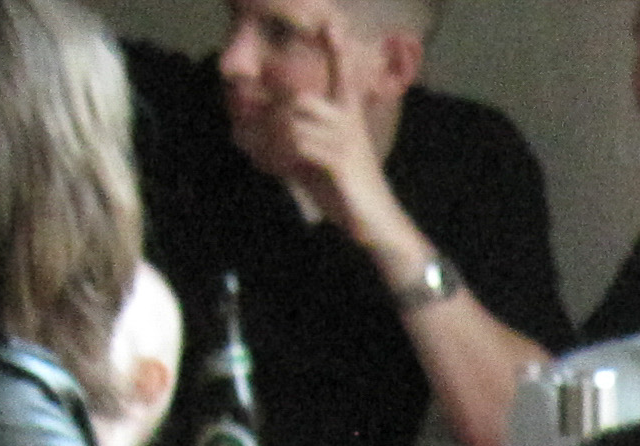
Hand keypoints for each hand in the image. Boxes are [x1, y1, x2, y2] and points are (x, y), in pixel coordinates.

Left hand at [276, 26, 404, 250]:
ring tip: (273, 162)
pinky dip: (282, 156)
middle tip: (262, 139)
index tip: (332, 25)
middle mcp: (350, 124)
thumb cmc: (349, 196)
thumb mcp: (319, 165)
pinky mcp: (340, 161)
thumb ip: (297, 144)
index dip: (338, 50)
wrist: (377, 226)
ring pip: (296, 120)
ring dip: (275, 141)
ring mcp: (346, 142)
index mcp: (350, 120)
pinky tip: (282, 170)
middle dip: (276, 117)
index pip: (344, 77)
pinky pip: (299, 143)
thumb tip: (262, 135)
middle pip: (302, 99)